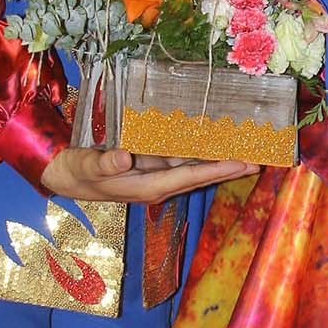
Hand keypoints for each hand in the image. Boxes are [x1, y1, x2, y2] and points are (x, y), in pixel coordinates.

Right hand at [41, 144, 255, 203]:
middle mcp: (158, 183)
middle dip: (229, 169)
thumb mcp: (87, 166)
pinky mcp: (152, 165)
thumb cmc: (78, 172)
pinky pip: (182, 158)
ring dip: (220, 160)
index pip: (188, 177)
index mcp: (147, 186)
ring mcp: (157, 175)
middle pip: (200, 175)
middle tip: (260, 160)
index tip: (241, 164)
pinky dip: (201, 151)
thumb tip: (123, 157)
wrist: (67, 176)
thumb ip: (105, 163)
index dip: (215, 170)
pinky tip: (216, 141)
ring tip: (248, 151)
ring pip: (195, 167)